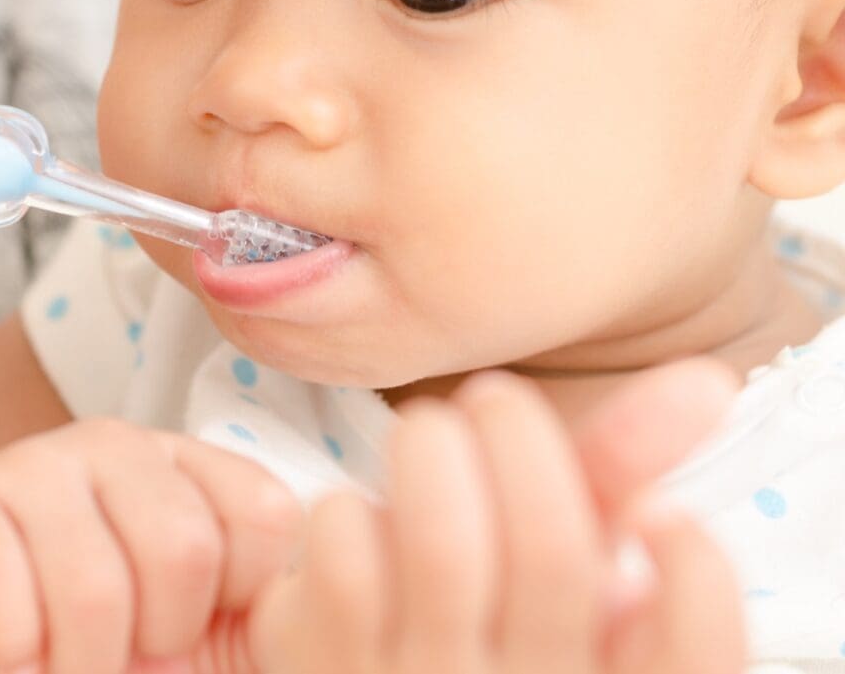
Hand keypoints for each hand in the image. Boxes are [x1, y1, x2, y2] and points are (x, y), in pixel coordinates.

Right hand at [0, 417, 301, 673]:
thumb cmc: (109, 655)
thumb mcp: (214, 632)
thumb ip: (285, 604)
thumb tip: (371, 547)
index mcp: (189, 467)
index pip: (266, 514)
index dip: (237, 605)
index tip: (196, 629)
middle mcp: (113, 443)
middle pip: (183, 549)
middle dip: (156, 639)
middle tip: (124, 650)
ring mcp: (31, 462)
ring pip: (99, 589)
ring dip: (84, 663)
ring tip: (68, 656)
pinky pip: (14, 614)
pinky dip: (20, 662)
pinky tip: (13, 652)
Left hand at [248, 360, 744, 673]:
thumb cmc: (467, 618)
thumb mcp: (556, 566)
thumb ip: (618, 479)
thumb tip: (699, 383)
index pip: (697, 650)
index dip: (697, 571)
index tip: (661, 513)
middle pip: (551, 551)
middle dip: (517, 435)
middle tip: (492, 398)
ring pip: (443, 546)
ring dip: (431, 451)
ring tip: (426, 431)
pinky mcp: (330, 672)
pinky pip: (347, 562)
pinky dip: (350, 512)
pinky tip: (352, 514)